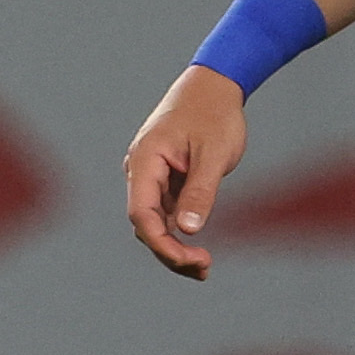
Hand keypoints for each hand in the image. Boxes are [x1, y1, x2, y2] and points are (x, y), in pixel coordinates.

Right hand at [122, 63, 252, 281]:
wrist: (214, 85)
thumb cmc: (214, 114)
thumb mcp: (213, 154)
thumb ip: (200, 192)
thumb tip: (188, 231)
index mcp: (145, 160)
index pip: (141, 214)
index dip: (161, 243)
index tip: (191, 260)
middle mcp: (140, 170)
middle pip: (145, 224)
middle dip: (170, 251)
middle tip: (205, 268)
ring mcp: (151, 175)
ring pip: (154, 221)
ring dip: (174, 246)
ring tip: (204, 266)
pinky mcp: (164, 179)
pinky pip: (165, 212)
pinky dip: (179, 232)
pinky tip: (198, 249)